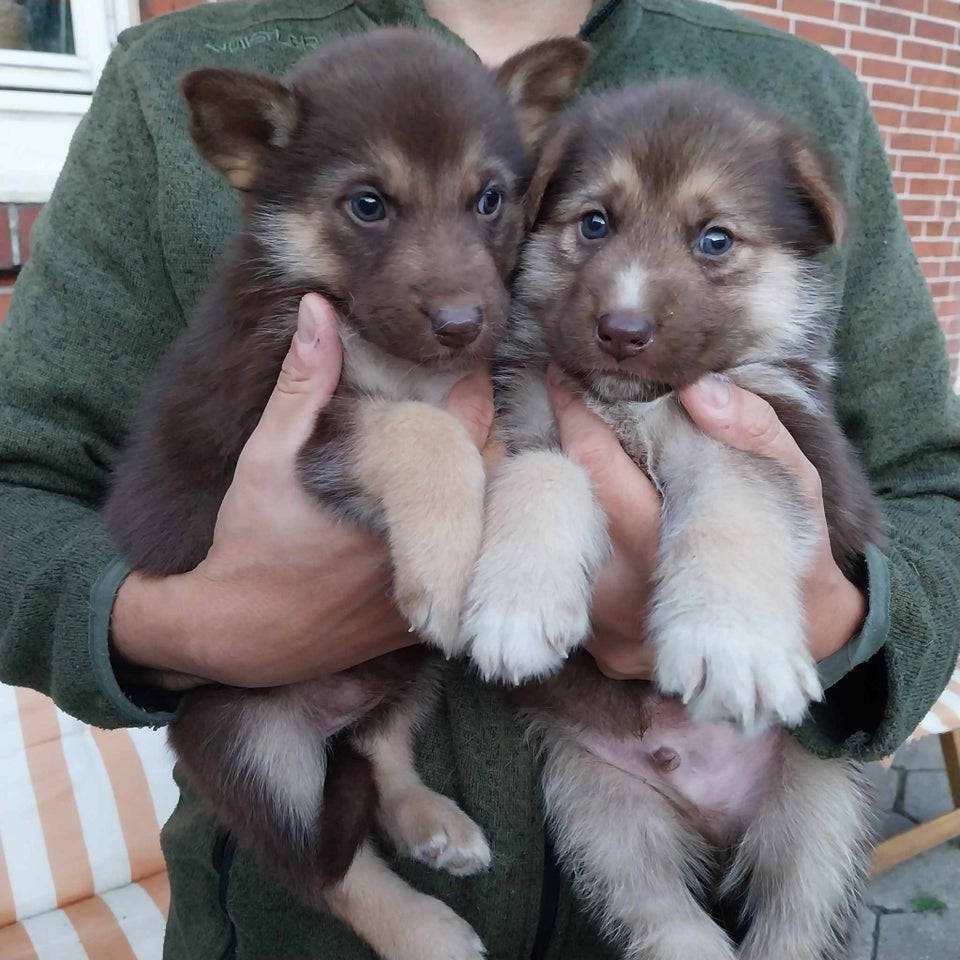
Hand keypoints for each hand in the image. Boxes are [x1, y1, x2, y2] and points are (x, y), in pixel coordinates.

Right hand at [111, 293, 493, 689]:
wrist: (234, 636)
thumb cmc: (248, 542)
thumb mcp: (265, 458)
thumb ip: (301, 386)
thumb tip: (317, 308)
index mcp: (397, 499)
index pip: (466, 429)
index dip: (476, 391)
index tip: (473, 367)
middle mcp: (428, 549)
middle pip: (492, 479)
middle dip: (490, 442)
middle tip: (483, 411)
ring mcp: (432, 593)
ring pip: (490, 530)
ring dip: (488, 493)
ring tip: (482, 458)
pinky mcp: (425, 626)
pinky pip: (472, 576)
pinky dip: (474, 545)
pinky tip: (466, 522)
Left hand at [548, 372, 866, 681]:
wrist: (804, 631)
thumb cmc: (792, 542)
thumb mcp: (794, 479)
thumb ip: (753, 431)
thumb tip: (698, 389)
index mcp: (666, 546)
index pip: (599, 466)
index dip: (575, 416)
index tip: (563, 376)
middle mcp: (627, 593)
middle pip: (563, 510)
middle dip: (559, 453)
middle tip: (561, 406)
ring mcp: (610, 630)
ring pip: (557, 551)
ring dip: (566, 504)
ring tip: (585, 467)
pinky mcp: (605, 653)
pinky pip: (570, 588)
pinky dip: (574, 548)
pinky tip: (598, 525)